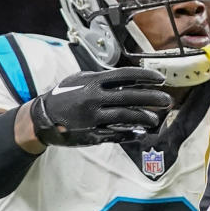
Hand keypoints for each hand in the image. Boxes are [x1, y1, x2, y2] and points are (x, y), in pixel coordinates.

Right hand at [29, 67, 171, 146]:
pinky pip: (116, 134)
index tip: (161, 79)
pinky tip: (141, 133)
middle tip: (167, 100)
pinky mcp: (91, 134)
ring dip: (144, 117)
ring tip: (155, 118)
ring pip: (125, 117)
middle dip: (152, 98)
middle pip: (130, 97)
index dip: (146, 76)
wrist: (42, 117)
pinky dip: (131, 133)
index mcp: (93, 81)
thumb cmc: (65, 95)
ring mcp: (93, 117)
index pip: (126, 75)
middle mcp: (94, 98)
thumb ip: (103, 78)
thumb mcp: (80, 80)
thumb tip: (130, 77)